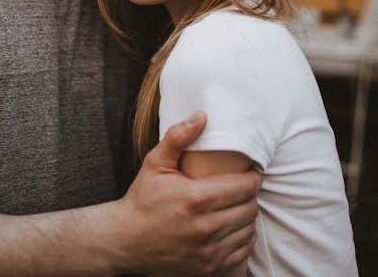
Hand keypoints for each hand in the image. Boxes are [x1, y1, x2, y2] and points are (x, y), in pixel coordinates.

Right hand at [119, 112, 259, 275]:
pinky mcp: (208, 269)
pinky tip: (231, 227)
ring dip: (247, 217)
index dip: (252, 177)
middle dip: (249, 195)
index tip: (250, 172)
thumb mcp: (155, 162)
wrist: (125, 240)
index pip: (245, 186)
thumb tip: (201, 116)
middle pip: (250, 208)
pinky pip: (242, 252)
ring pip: (248, 230)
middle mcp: (207, 227)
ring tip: (237, 206)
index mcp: (197, 198)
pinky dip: (242, 239)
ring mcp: (209, 251)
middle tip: (241, 187)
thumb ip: (178, 136)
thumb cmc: (142, 199)